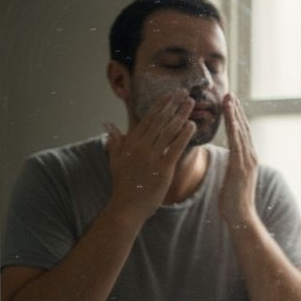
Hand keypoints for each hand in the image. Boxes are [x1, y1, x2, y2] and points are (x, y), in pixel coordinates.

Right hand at [103, 92, 194, 217]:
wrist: (127, 206)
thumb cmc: (123, 184)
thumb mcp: (115, 160)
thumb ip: (115, 141)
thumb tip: (108, 125)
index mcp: (131, 143)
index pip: (148, 119)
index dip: (161, 105)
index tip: (170, 95)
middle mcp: (141, 147)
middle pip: (160, 121)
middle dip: (173, 105)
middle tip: (185, 93)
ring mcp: (151, 157)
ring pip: (168, 131)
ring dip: (181, 115)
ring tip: (191, 104)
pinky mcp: (162, 169)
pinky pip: (175, 148)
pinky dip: (184, 135)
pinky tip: (192, 125)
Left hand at [219, 93, 258, 224]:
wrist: (240, 217)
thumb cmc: (232, 201)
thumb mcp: (231, 179)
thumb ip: (231, 165)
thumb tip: (227, 159)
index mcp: (248, 159)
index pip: (242, 134)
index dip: (237, 118)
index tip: (231, 104)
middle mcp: (251, 157)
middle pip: (244, 128)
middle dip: (236, 110)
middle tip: (230, 93)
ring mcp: (248, 160)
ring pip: (241, 131)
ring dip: (234, 113)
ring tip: (228, 98)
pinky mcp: (242, 165)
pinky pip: (236, 141)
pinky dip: (233, 127)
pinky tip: (228, 116)